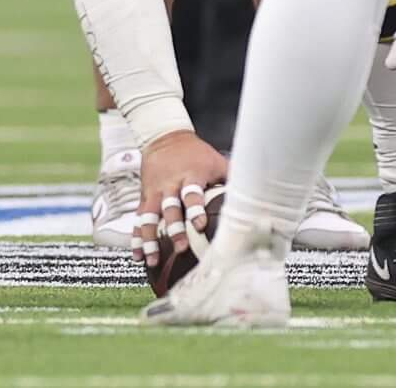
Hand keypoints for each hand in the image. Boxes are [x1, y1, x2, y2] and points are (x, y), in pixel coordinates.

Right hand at [133, 129, 228, 272]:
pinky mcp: (145, 197)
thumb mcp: (216, 161)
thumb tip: (259, 195)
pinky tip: (136, 256)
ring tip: (151, 258)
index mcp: (189, 176)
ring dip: (150, 239)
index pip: (191, 193)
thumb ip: (233, 178)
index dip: (195, 208)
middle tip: (179, 248)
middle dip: (173, 229)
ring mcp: (155, 192)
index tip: (199, 224)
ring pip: (149, 217)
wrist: (164, 137)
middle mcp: (170, 185)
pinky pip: (138, 219)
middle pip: (169, 208)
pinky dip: (137, 238)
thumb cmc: (195, 153)